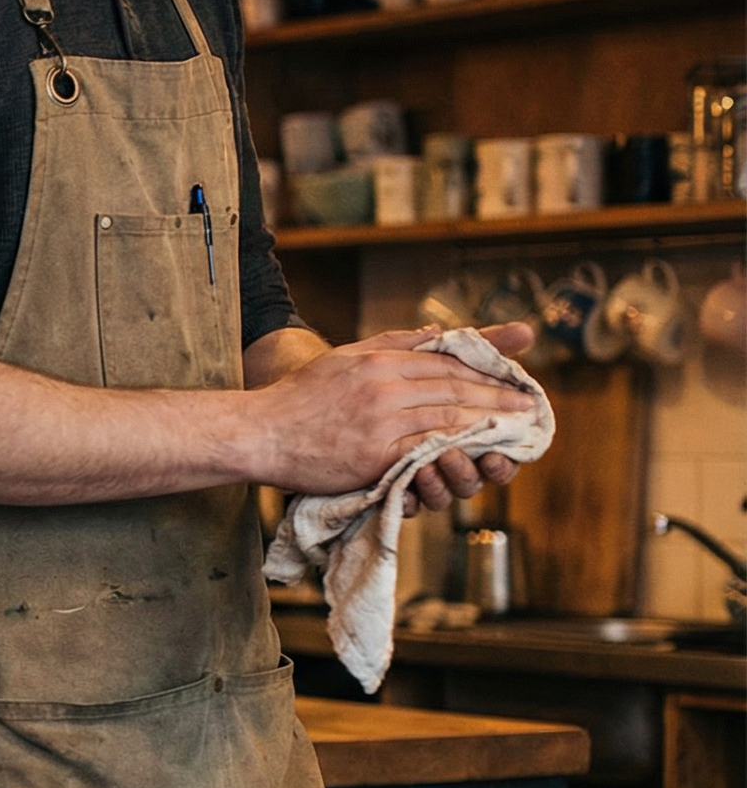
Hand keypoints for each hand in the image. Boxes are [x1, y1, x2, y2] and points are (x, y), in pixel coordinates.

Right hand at [244, 322, 536, 499]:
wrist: (259, 434)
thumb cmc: (296, 399)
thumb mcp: (343, 357)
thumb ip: (391, 342)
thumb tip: (436, 333)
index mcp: (378, 361)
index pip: (445, 362)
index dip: (484, 369)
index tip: (512, 376)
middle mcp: (384, 386)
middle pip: (455, 387)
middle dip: (498, 395)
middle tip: (529, 403)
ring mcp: (382, 420)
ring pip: (450, 416)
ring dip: (491, 422)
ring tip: (518, 426)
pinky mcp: (377, 454)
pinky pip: (429, 448)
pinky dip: (461, 448)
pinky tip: (483, 450)